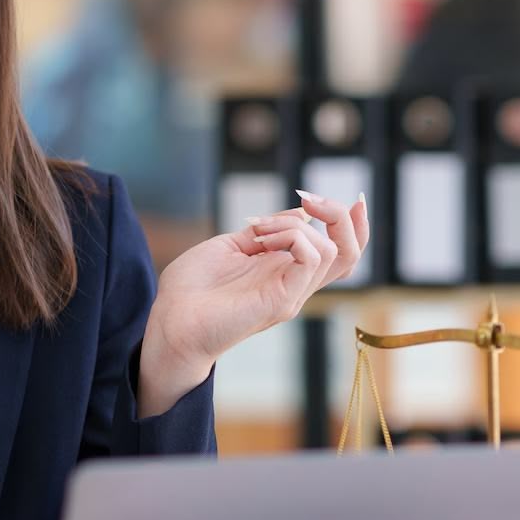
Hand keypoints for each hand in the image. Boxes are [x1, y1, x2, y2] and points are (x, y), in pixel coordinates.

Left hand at [142, 191, 371, 383]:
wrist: (169, 323)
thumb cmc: (191, 290)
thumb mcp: (230, 246)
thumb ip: (264, 231)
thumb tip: (300, 211)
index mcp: (285, 271)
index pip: (339, 250)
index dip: (349, 222)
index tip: (322, 196)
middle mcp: (295, 284)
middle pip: (350, 252)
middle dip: (340, 216)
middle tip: (309, 200)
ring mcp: (292, 294)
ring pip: (333, 251)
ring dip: (297, 225)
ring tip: (260, 230)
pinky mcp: (282, 301)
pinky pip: (311, 260)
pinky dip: (293, 237)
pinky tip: (261, 240)